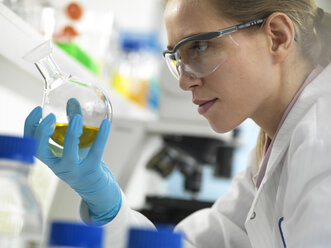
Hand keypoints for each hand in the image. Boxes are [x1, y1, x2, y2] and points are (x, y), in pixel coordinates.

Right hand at [24, 99, 120, 224]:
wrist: (96, 187)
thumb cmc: (82, 162)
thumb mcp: (73, 144)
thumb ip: (72, 122)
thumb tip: (72, 100)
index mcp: (50, 158)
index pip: (30, 143)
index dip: (30, 125)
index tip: (38, 110)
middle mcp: (58, 166)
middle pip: (41, 151)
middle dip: (42, 133)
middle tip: (51, 117)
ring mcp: (75, 170)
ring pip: (69, 154)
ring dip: (71, 134)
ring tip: (77, 118)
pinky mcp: (92, 170)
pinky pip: (96, 152)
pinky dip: (101, 136)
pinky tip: (106, 123)